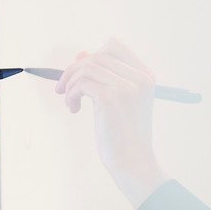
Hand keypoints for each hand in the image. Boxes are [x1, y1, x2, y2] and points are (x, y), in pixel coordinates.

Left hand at [55, 39, 169, 207]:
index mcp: (145, 76)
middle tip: (65, 88)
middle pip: (98, 54)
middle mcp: (139, 78)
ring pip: (87, 67)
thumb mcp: (117, 101)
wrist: (133, 162)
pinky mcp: (111, 98)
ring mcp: (126, 87)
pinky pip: (81, 83)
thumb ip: (103, 76)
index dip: (93, 56)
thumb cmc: (124, 135)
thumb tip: (81, 54)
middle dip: (76, 68)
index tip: (82, 76)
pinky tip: (74, 109)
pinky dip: (71, 94)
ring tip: (71, 102)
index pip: (114, 46)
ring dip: (71, 83)